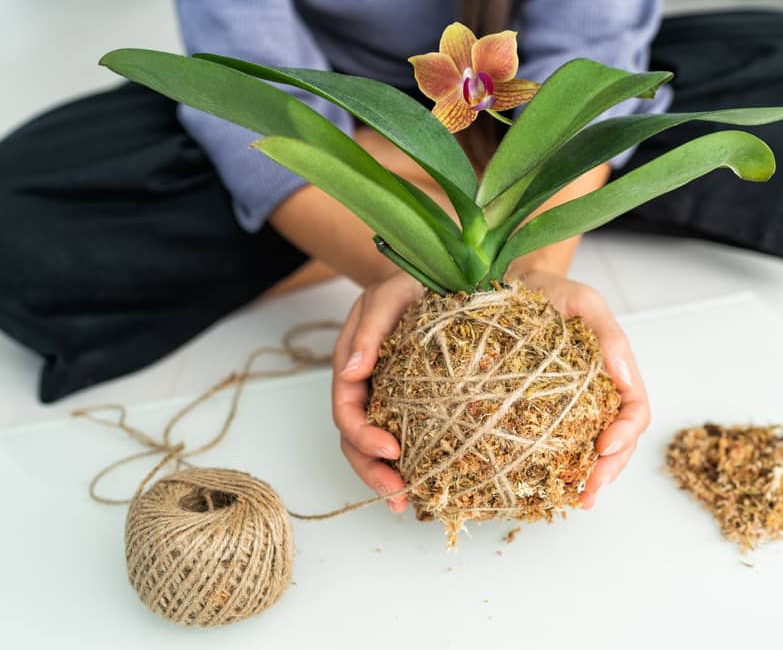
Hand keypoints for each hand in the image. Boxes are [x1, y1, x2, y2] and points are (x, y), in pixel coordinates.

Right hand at [331, 271, 422, 511]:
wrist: (435, 279)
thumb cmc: (407, 284)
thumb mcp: (387, 296)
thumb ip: (369, 329)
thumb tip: (352, 371)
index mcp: (352, 366)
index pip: (346, 409)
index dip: (362, 435)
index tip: (391, 450)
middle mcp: (365, 389)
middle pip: (355, 440)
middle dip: (371, 471)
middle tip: (398, 495)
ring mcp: (386, 399)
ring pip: (375, 447)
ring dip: (386, 477)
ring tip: (405, 503)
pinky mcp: (411, 405)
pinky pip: (405, 437)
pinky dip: (410, 464)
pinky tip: (424, 484)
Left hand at [510, 268, 650, 509]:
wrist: (513, 284)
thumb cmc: (553, 290)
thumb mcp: (584, 301)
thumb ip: (608, 333)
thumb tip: (626, 375)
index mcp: (617, 371)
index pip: (635, 411)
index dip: (625, 434)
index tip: (603, 447)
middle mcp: (600, 394)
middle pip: (618, 441)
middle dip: (609, 470)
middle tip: (589, 492)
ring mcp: (573, 405)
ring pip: (591, 450)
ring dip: (587, 477)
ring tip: (575, 500)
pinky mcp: (544, 410)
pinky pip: (557, 443)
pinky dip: (557, 467)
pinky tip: (547, 485)